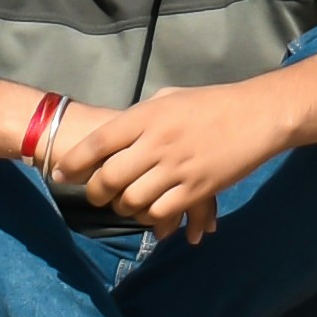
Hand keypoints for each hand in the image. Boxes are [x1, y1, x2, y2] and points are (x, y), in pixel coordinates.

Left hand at [37, 81, 282, 240]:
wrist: (257, 115)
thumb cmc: (212, 103)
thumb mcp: (170, 98)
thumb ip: (140, 117)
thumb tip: (114, 137)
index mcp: (147, 116)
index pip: (99, 143)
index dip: (73, 162)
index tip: (59, 174)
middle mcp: (157, 143)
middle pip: (109, 178)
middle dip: (95, 193)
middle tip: (95, 195)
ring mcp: (177, 168)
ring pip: (132, 201)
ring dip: (123, 207)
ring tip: (124, 204)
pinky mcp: (197, 189)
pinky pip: (161, 213)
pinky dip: (151, 218)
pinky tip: (152, 214)